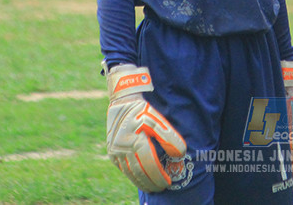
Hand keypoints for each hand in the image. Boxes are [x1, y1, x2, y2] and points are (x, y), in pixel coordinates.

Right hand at [105, 63, 186, 192]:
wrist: (122, 102)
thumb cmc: (142, 110)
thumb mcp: (158, 120)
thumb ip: (169, 137)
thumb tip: (180, 154)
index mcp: (134, 140)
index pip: (149, 165)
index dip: (159, 176)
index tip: (168, 182)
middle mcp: (122, 148)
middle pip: (139, 172)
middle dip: (151, 183)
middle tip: (161, 189)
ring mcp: (114, 152)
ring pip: (130, 173)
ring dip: (142, 183)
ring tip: (152, 188)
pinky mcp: (111, 153)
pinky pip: (123, 169)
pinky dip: (133, 177)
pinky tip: (141, 180)